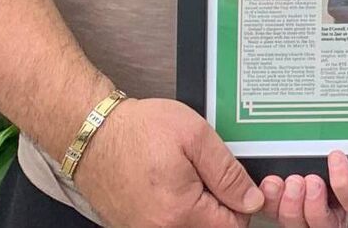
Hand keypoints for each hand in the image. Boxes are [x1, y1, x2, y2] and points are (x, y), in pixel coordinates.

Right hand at [74, 97, 261, 227]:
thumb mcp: (195, 136)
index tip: (238, 182)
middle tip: (207, 171)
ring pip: (191, 227)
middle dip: (219, 203)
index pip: (232, 226)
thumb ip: (227, 172)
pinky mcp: (135, 227)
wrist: (96, 135)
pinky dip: (178, 207)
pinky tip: (172, 182)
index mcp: (180, 212)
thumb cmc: (140, 130)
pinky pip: (169, 224)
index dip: (243, 203)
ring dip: (198, 205)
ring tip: (188, 174)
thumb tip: (252, 200)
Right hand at [260, 151, 347, 227]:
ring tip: (315, 180)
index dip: (271, 202)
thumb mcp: (302, 149)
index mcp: (296, 199)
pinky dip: (344, 182)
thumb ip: (287, 157)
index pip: (275, 209)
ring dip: (315, 204)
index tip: (269, 183)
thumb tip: (262, 151)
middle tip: (294, 182)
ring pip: (323, 224)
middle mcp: (316, 210)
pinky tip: (337, 161)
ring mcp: (339, 209)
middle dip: (291, 206)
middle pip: (296, 224)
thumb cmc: (333, 145)